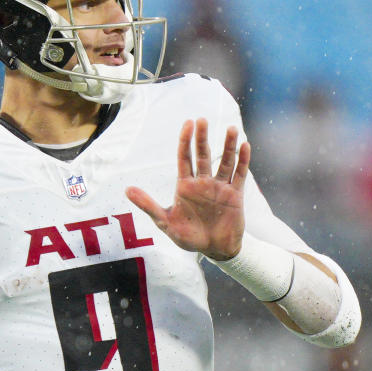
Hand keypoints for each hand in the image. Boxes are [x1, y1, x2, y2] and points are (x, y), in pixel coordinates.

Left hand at [126, 118, 249, 260]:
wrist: (213, 250)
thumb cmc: (188, 236)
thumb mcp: (165, 221)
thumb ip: (148, 205)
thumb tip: (127, 189)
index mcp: (185, 185)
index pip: (184, 158)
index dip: (185, 141)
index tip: (187, 123)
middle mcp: (203, 182)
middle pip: (203, 155)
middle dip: (202, 138)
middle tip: (201, 120)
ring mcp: (220, 187)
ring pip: (225, 161)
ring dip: (228, 146)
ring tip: (230, 129)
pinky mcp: (235, 195)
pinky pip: (239, 175)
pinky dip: (243, 161)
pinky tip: (245, 146)